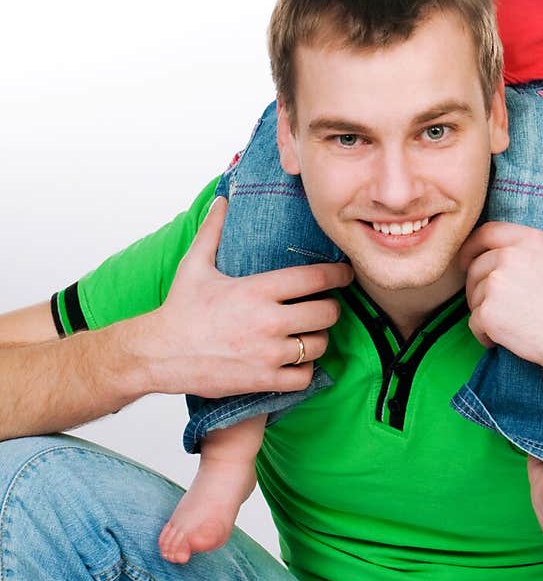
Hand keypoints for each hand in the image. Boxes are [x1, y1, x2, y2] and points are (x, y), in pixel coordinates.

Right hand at [141, 197, 352, 396]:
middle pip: (327, 313)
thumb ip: (213, 230)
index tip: (345, 273)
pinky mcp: (263, 379)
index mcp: (257, 289)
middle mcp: (268, 321)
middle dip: (330, 308)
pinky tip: (296, 360)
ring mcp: (268, 353)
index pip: (315, 278)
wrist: (159, 353)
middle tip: (324, 306)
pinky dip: (305, 369)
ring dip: (318, 338)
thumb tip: (221, 200)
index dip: (338, 274)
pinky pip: (304, 377)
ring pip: (319, 345)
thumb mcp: (194, 265)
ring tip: (309, 332)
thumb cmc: (179, 309)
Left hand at [456, 223, 542, 379]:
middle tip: (490, 305)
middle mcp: (510, 256)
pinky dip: (483, 335)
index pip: (487, 232)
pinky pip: (473, 323)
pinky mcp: (488, 312)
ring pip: (473, 296)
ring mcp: (496, 283)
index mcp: (533, 240)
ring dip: (482, 311)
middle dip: (477, 286)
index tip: (468, 259)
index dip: (473, 246)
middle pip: (476, 266)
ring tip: (505, 326)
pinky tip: (499, 342)